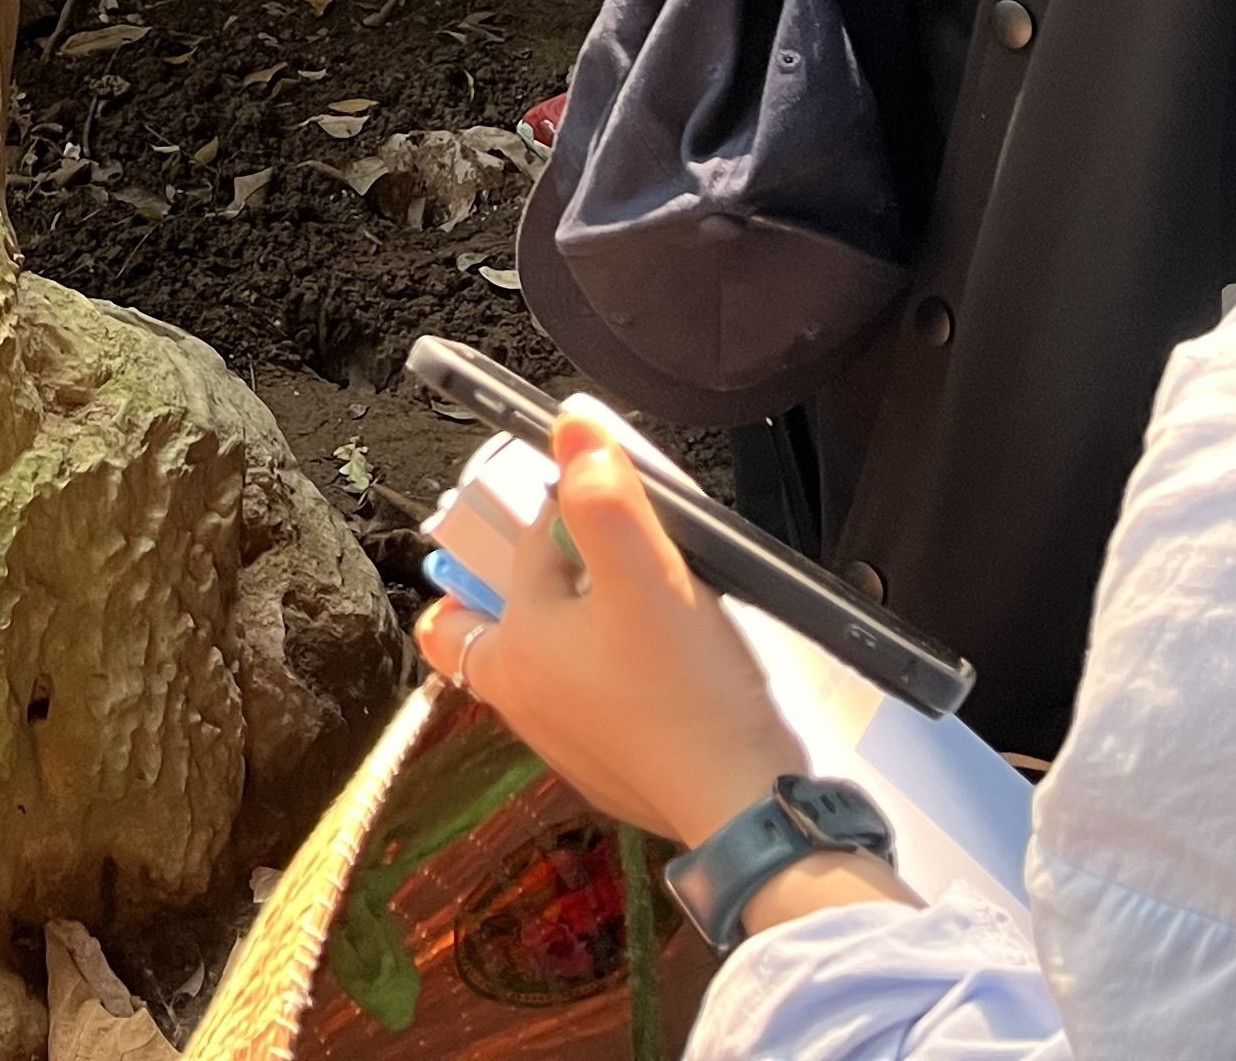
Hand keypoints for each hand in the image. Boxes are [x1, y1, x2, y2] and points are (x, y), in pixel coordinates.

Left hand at [415, 403, 805, 850]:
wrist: (746, 808)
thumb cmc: (689, 692)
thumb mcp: (647, 575)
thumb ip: (602, 497)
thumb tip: (569, 428)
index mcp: (510, 649)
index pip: (526, 546)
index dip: (571, 511)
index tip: (616, 503)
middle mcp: (520, 699)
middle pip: (488, 621)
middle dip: (515, 584)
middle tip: (578, 561)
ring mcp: (560, 742)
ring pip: (539, 663)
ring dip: (570, 630)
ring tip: (634, 612)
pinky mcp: (605, 769)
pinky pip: (585, 705)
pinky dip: (605, 679)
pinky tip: (658, 671)